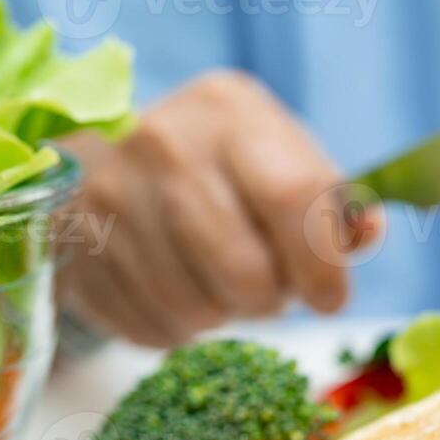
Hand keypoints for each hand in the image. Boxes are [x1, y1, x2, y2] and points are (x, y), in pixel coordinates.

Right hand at [58, 71, 378, 346]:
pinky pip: (146, 325)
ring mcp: (108, 191)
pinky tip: (179, 295)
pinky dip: (176, 329)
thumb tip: (366, 231)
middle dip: (271, 301)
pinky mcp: (73, 244)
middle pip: (241, 266)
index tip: (331, 298)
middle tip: (272, 294)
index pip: (293, 196)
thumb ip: (336, 206)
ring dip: (223, 317)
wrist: (116, 154)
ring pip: (191, 307)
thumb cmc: (230, 167)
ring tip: (224, 289)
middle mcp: (163, 140)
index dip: (321, 264)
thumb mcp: (289, 162)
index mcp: (231, 109)